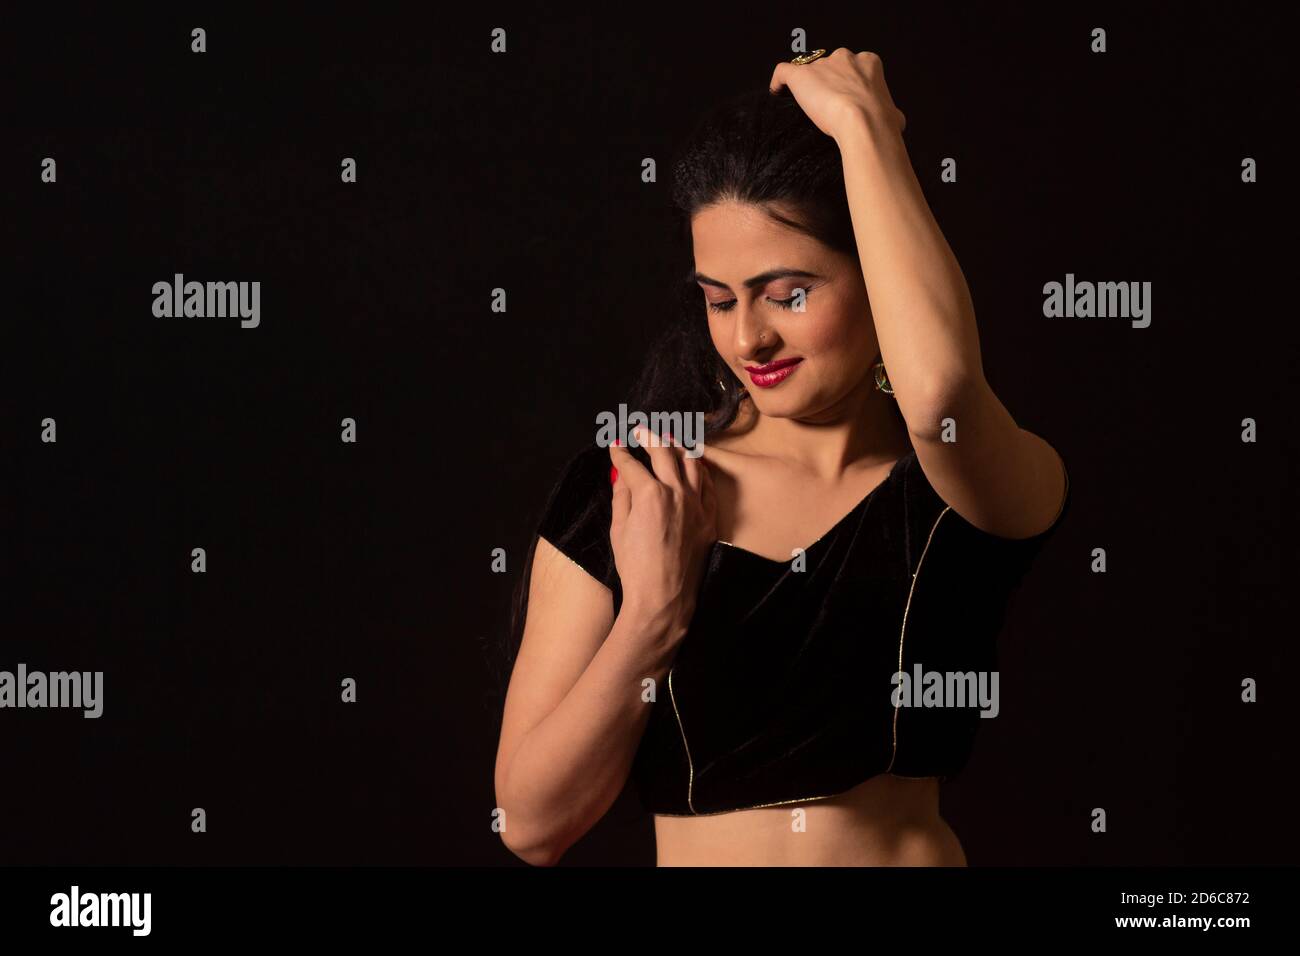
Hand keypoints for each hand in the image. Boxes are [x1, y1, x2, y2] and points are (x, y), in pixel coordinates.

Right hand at [608, 426, 717, 639]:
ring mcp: (696, 505)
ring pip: (692, 462)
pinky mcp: (709, 519)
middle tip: (640, 430)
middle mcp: (676, 493)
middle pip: (664, 452)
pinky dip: (698, 470)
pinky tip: (693, 465)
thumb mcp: (618, 529)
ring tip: (669, 439)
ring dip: (679, 447)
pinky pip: (707, 485)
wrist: (663, 597)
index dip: (620, 452)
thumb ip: (621, 495)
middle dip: (649, 436)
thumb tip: (621, 474)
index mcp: (650, 494)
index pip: (631, 463)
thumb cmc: (636, 567)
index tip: (616, 444)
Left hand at [769, 48, 905, 141]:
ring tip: (805, 106)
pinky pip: (784, 71)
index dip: (848, 83)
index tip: (846, 99)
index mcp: (869, 63)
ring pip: (810, 70)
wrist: (863, 124)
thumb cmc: (880, 123)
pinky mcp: (801, 75)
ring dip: (808, 85)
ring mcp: (822, 65)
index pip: (854, 66)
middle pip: (831, 65)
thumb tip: (895, 121)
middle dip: (828, 82)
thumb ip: (890, 112)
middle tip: (827, 106)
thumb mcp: (893, 115)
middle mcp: (845, 58)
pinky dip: (779, 82)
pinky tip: (778, 93)